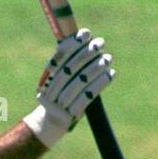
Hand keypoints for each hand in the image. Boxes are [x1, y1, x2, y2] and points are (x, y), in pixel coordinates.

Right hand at [22, 29, 114, 148]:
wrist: (52, 124)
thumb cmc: (62, 95)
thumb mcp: (62, 78)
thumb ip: (71, 60)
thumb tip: (86, 34)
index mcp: (46, 80)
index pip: (59, 59)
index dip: (72, 45)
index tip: (86, 33)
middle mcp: (49, 92)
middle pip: (69, 70)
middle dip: (86, 54)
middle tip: (101, 43)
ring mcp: (58, 106)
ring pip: (79, 83)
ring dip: (95, 68)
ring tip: (108, 58)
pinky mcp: (70, 116)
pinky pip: (87, 97)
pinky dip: (100, 84)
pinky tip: (111, 74)